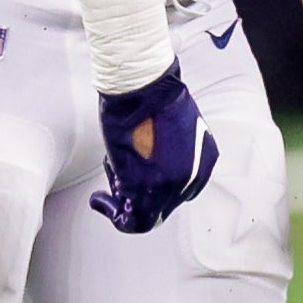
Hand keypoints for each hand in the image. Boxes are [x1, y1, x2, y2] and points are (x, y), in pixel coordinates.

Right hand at [89, 65, 219, 232]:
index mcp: (203, 159)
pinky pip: (131, 218)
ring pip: (148, 216)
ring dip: (123, 205)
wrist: (142, 85)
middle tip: (116, 190)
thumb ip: (168, 151)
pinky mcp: (146, 187)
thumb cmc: (150, 95)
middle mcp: (193, 176)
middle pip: (164, 206)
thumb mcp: (172, 128)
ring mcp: (171, 184)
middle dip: (137, 199)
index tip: (135, 184)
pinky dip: (112, 213)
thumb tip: (149, 165)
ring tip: (109, 186)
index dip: (154, 190)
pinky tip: (99, 200)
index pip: (180, 190)